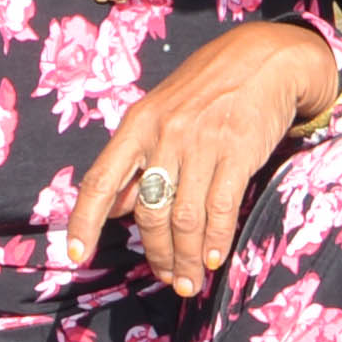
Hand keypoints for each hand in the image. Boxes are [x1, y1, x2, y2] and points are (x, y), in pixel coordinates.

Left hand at [58, 20, 341, 293]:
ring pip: (184, 218)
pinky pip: (221, 208)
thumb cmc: (209, 89)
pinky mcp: (238, 152)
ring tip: (189, 282)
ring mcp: (202, 144)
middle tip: (167, 279)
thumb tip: (114, 209)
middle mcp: (164, 135)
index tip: (76, 256)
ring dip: (185, 258)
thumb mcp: (161, 113)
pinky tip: (213, 259)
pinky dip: (216, 241)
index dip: (84, 222)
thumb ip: (138, 160)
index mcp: (137, 125)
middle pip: (149, 212)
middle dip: (156, 254)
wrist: (265, 58)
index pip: (100, 180)